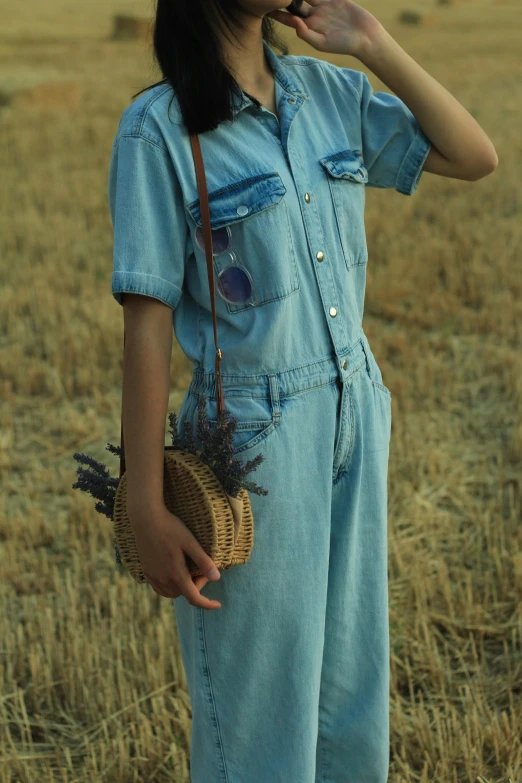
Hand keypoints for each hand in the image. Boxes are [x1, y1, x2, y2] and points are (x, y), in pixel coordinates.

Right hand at [129, 505, 222, 608]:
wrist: (145, 519)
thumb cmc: (170, 528)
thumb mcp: (190, 542)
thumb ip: (203, 561)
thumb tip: (217, 578)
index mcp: (176, 574)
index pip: (193, 598)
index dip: (207, 604)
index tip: (218, 604)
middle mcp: (163, 579)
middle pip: (183, 594)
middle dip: (196, 586)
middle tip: (202, 570)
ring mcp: (152, 576)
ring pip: (171, 593)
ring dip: (183, 588)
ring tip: (189, 571)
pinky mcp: (146, 571)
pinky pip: (160, 588)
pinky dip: (170, 587)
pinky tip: (174, 574)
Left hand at [267, 0, 383, 58]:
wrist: (365, 36)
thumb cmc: (344, 44)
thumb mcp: (322, 43)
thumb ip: (306, 34)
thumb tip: (293, 22)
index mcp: (308, 27)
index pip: (289, 18)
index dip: (277, 12)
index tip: (264, 6)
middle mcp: (314, 15)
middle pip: (295, 2)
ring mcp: (323, 5)